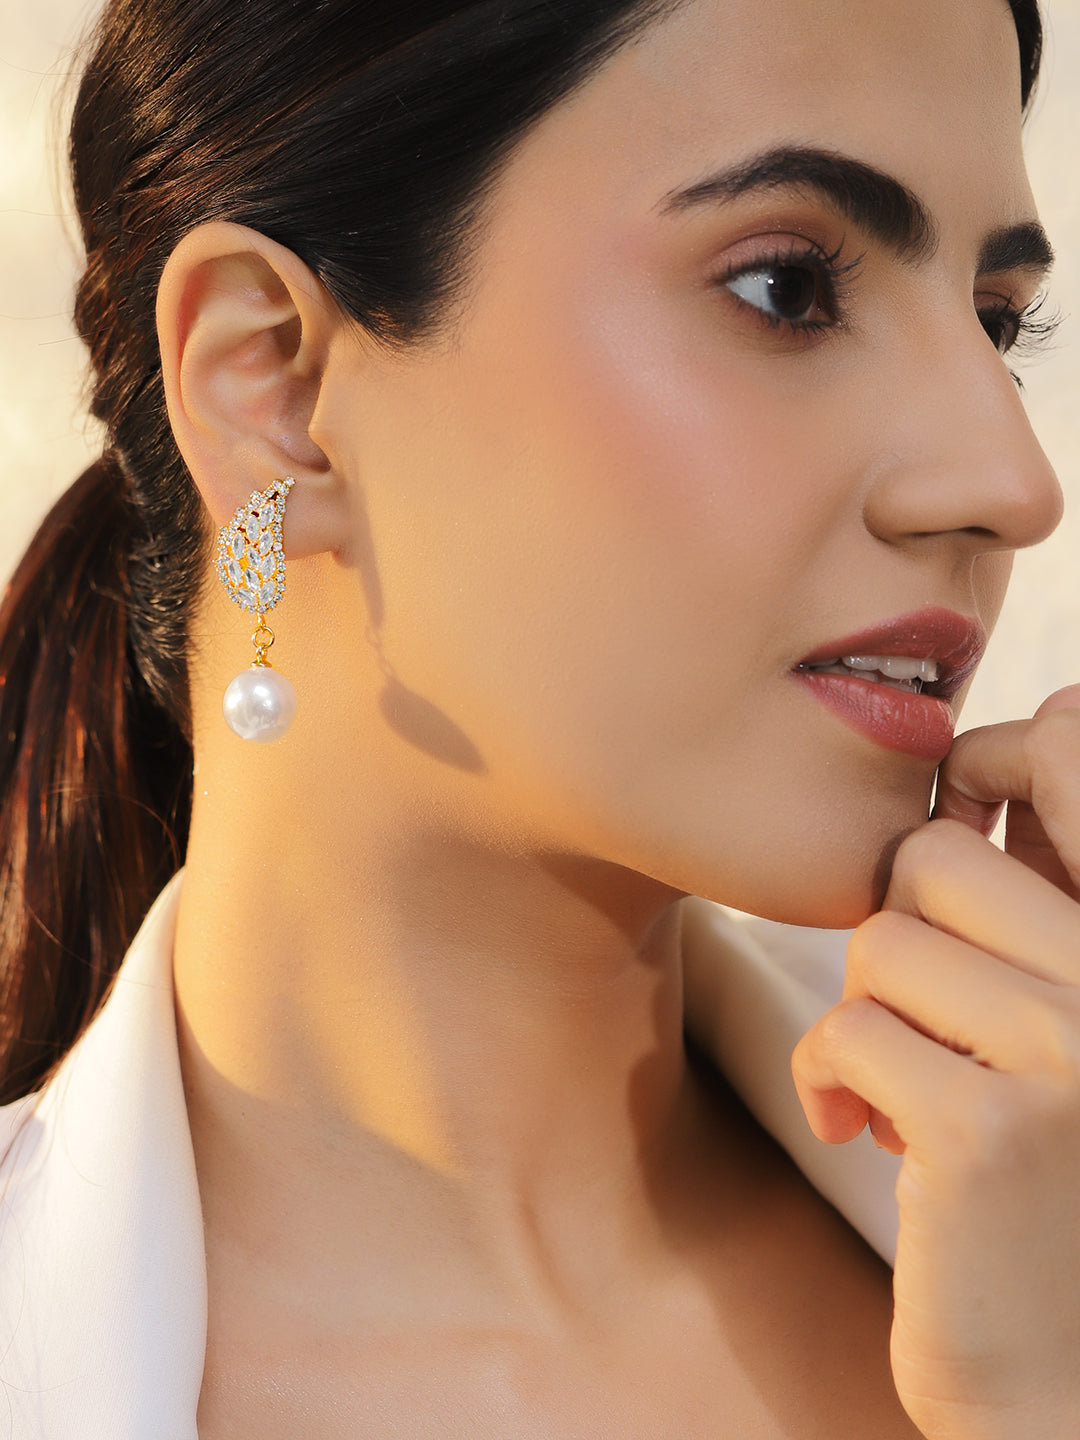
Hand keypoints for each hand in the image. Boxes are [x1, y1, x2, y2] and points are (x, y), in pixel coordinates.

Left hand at [791, 686, 1079, 1439]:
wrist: (1062, 1374)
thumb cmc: (1044, 1179)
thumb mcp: (1055, 1021)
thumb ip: (1032, 910)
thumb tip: (967, 776)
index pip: (1071, 757)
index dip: (992, 764)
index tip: (956, 823)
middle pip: (933, 858)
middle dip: (898, 940)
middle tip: (919, 1023)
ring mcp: (1077, 1048)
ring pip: (881, 943)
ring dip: (865, 1021)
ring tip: (904, 1090)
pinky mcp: (991, 1126)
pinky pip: (849, 1028)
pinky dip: (830, 1079)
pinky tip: (869, 1136)